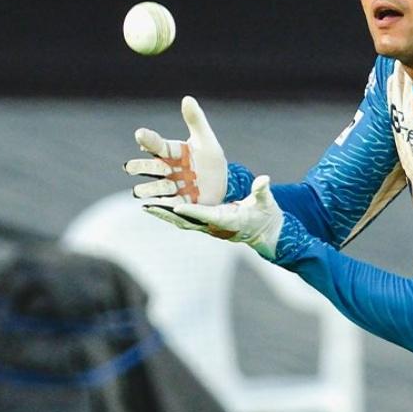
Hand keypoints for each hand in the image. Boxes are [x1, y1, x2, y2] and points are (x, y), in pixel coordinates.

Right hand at [124, 95, 227, 206]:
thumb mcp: (206, 140)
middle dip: (142, 167)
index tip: (140, 134)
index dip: (150, 140)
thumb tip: (187, 98)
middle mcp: (170, 169)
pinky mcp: (182, 202)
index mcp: (174, 153)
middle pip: (153, 167)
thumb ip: (196, 121)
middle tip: (129, 167)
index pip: (159, 145)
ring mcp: (174, 187)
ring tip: (138, 191)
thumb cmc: (211, 160)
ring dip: (149, 189)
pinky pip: (170, 203)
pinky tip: (150, 206)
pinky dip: (161, 205)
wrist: (224, 184)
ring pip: (158, 187)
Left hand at [151, 175, 283, 259]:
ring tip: (146, 206)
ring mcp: (209, 227)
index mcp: (229, 220)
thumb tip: (264, 179)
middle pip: (188, 221)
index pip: (208, 215)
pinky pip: (185, 220)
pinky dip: (170, 215)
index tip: (177, 207)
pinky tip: (158, 207)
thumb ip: (262, 191)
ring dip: (165, 215)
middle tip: (149, 207)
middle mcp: (215, 226)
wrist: (265, 231)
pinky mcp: (206, 225)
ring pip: (183, 222)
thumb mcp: (266, 202)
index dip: (192, 212)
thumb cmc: (266, 215)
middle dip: (168, 215)